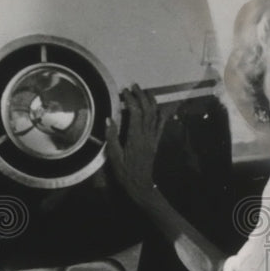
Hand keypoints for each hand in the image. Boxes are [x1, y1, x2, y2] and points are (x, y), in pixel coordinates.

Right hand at [104, 84, 166, 201]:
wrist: (140, 184)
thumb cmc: (124, 172)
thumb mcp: (113, 156)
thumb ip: (112, 137)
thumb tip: (109, 119)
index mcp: (135, 137)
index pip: (135, 113)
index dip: (131, 99)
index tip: (124, 91)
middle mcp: (146, 136)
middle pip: (147, 111)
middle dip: (141, 96)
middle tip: (134, 86)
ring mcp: (153, 139)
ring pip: (155, 116)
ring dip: (151, 102)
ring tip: (146, 91)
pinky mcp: (155, 143)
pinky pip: (160, 126)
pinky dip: (160, 115)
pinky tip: (159, 108)